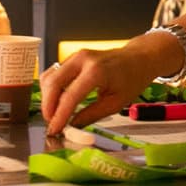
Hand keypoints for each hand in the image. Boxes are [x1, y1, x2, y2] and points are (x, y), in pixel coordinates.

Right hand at [40, 38, 169, 133]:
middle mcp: (82, 60)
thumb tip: (72, 127)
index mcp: (96, 71)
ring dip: (47, 98)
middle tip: (51, 123)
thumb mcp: (116, 102)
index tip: (54, 129)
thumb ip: (92, 115)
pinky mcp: (72, 58)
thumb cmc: (132, 78)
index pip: (70, 96)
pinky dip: (51, 89)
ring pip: (49, 77)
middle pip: (53, 83)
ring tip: (54, 115)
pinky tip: (56, 101)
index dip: (59, 115)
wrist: (138, 58)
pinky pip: (54, 73)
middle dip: (48, 107)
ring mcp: (76, 56)